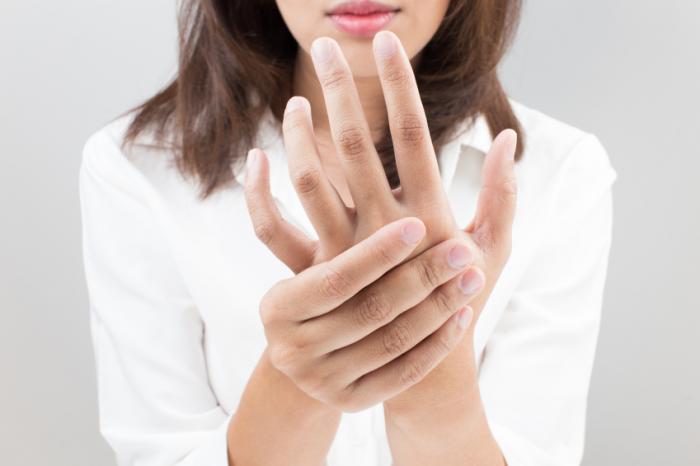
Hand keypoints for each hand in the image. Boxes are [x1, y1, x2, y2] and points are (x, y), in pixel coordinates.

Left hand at [244, 30, 516, 410]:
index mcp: (430, 213)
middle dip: (340, 90)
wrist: (418, 361)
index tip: (385, 42)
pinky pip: (272, 230)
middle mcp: (383, 228)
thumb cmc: (462, 297)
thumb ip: (503, 193)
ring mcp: (345, 251)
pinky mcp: (315, 271)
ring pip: (309, 180)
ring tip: (295, 102)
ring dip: (297, 135)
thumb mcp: (494, 247)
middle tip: (325, 47)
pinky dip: (257, 195)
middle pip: (354, 145)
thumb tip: (508, 137)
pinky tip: (254, 161)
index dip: (398, 84)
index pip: (412, 133)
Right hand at [248, 215, 486, 411]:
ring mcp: (322, 380)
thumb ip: (317, 204)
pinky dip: (436, 344)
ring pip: (392, 341)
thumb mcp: (306, 258)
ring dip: (438, 307)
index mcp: (280, 306)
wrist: (310, 359)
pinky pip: (404, 374)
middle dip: (421, 277)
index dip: (377, 252)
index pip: (335, 279)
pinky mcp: (351, 402)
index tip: (419, 223)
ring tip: (472, 276)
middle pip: (369, 310)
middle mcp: (295, 347)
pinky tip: (462, 316)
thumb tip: (300, 137)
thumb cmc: (316, 292)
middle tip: (462, 249)